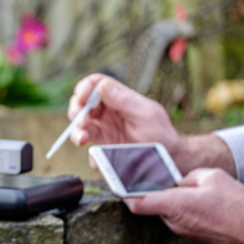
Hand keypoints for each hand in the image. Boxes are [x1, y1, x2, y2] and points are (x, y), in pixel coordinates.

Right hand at [68, 74, 183, 166]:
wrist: (168, 159)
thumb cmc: (161, 133)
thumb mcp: (145, 113)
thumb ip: (123, 100)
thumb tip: (101, 86)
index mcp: (118, 98)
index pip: (95, 84)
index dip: (84, 88)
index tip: (81, 98)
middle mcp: (108, 112)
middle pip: (81, 104)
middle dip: (75, 111)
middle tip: (79, 121)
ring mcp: (104, 129)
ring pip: (80, 126)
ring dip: (76, 132)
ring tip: (81, 138)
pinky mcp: (103, 148)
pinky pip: (89, 150)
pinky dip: (90, 154)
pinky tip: (97, 157)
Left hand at [125, 168, 243, 243]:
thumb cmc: (236, 204)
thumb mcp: (211, 177)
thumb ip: (187, 177)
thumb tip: (177, 182)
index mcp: (174, 205)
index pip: (137, 203)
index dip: (124, 193)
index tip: (116, 183)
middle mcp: (173, 222)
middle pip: (151, 205)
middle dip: (152, 191)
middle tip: (154, 176)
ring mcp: (182, 231)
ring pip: (166, 211)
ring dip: (170, 199)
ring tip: (187, 188)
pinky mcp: (191, 236)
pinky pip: (178, 218)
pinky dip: (181, 208)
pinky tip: (197, 200)